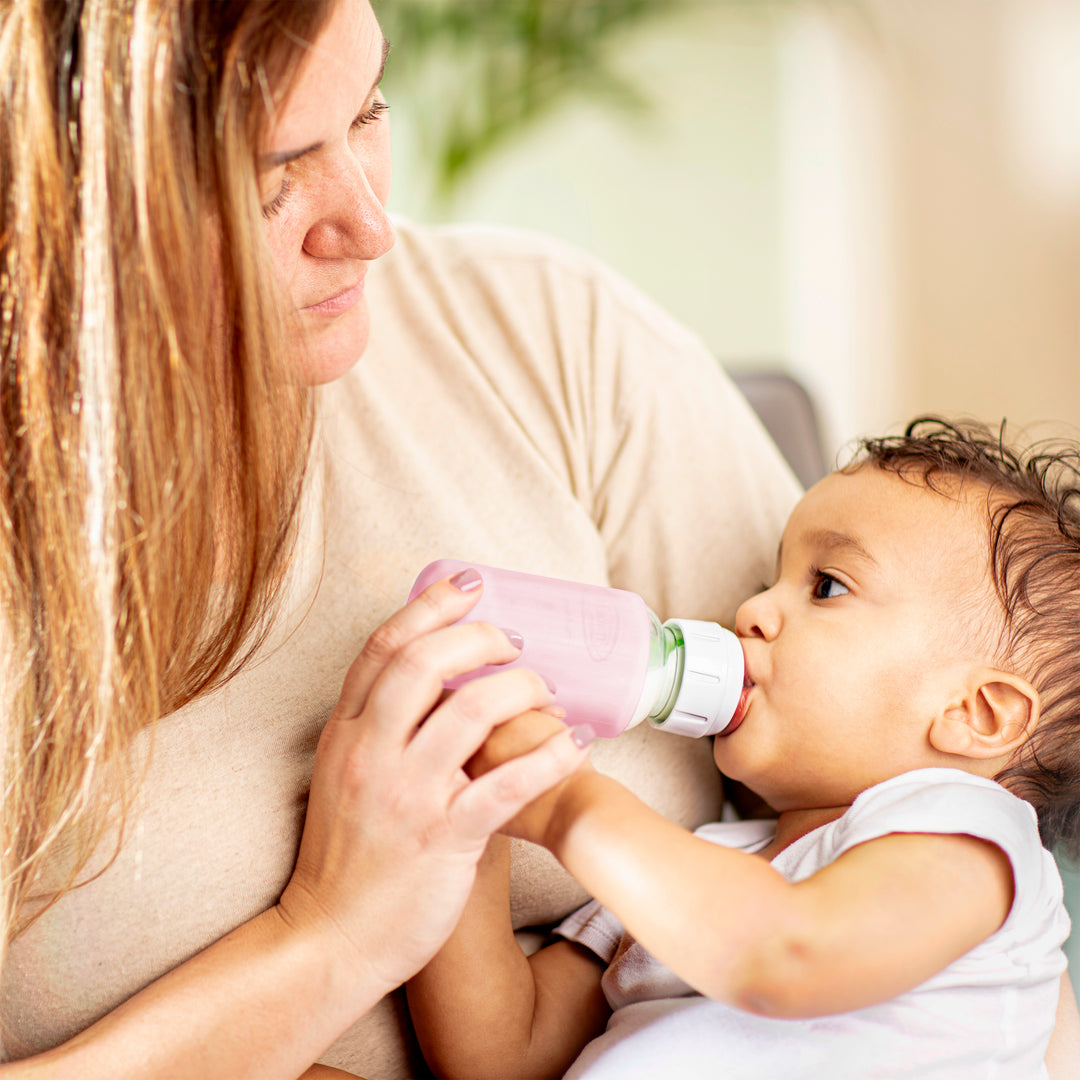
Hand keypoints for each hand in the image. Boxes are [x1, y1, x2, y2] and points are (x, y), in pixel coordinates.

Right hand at [277, 571, 590, 1000]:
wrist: (329, 940)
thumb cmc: (346, 858)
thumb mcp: (342, 778)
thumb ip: (379, 730)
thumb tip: (438, 689)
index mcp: (345, 734)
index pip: (383, 649)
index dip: (429, 606)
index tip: (469, 582)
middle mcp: (370, 754)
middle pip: (425, 664)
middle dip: (479, 637)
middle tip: (516, 641)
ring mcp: (405, 795)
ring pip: (469, 712)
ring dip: (519, 690)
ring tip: (546, 694)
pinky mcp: (442, 837)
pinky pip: (504, 785)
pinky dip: (547, 758)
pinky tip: (575, 744)